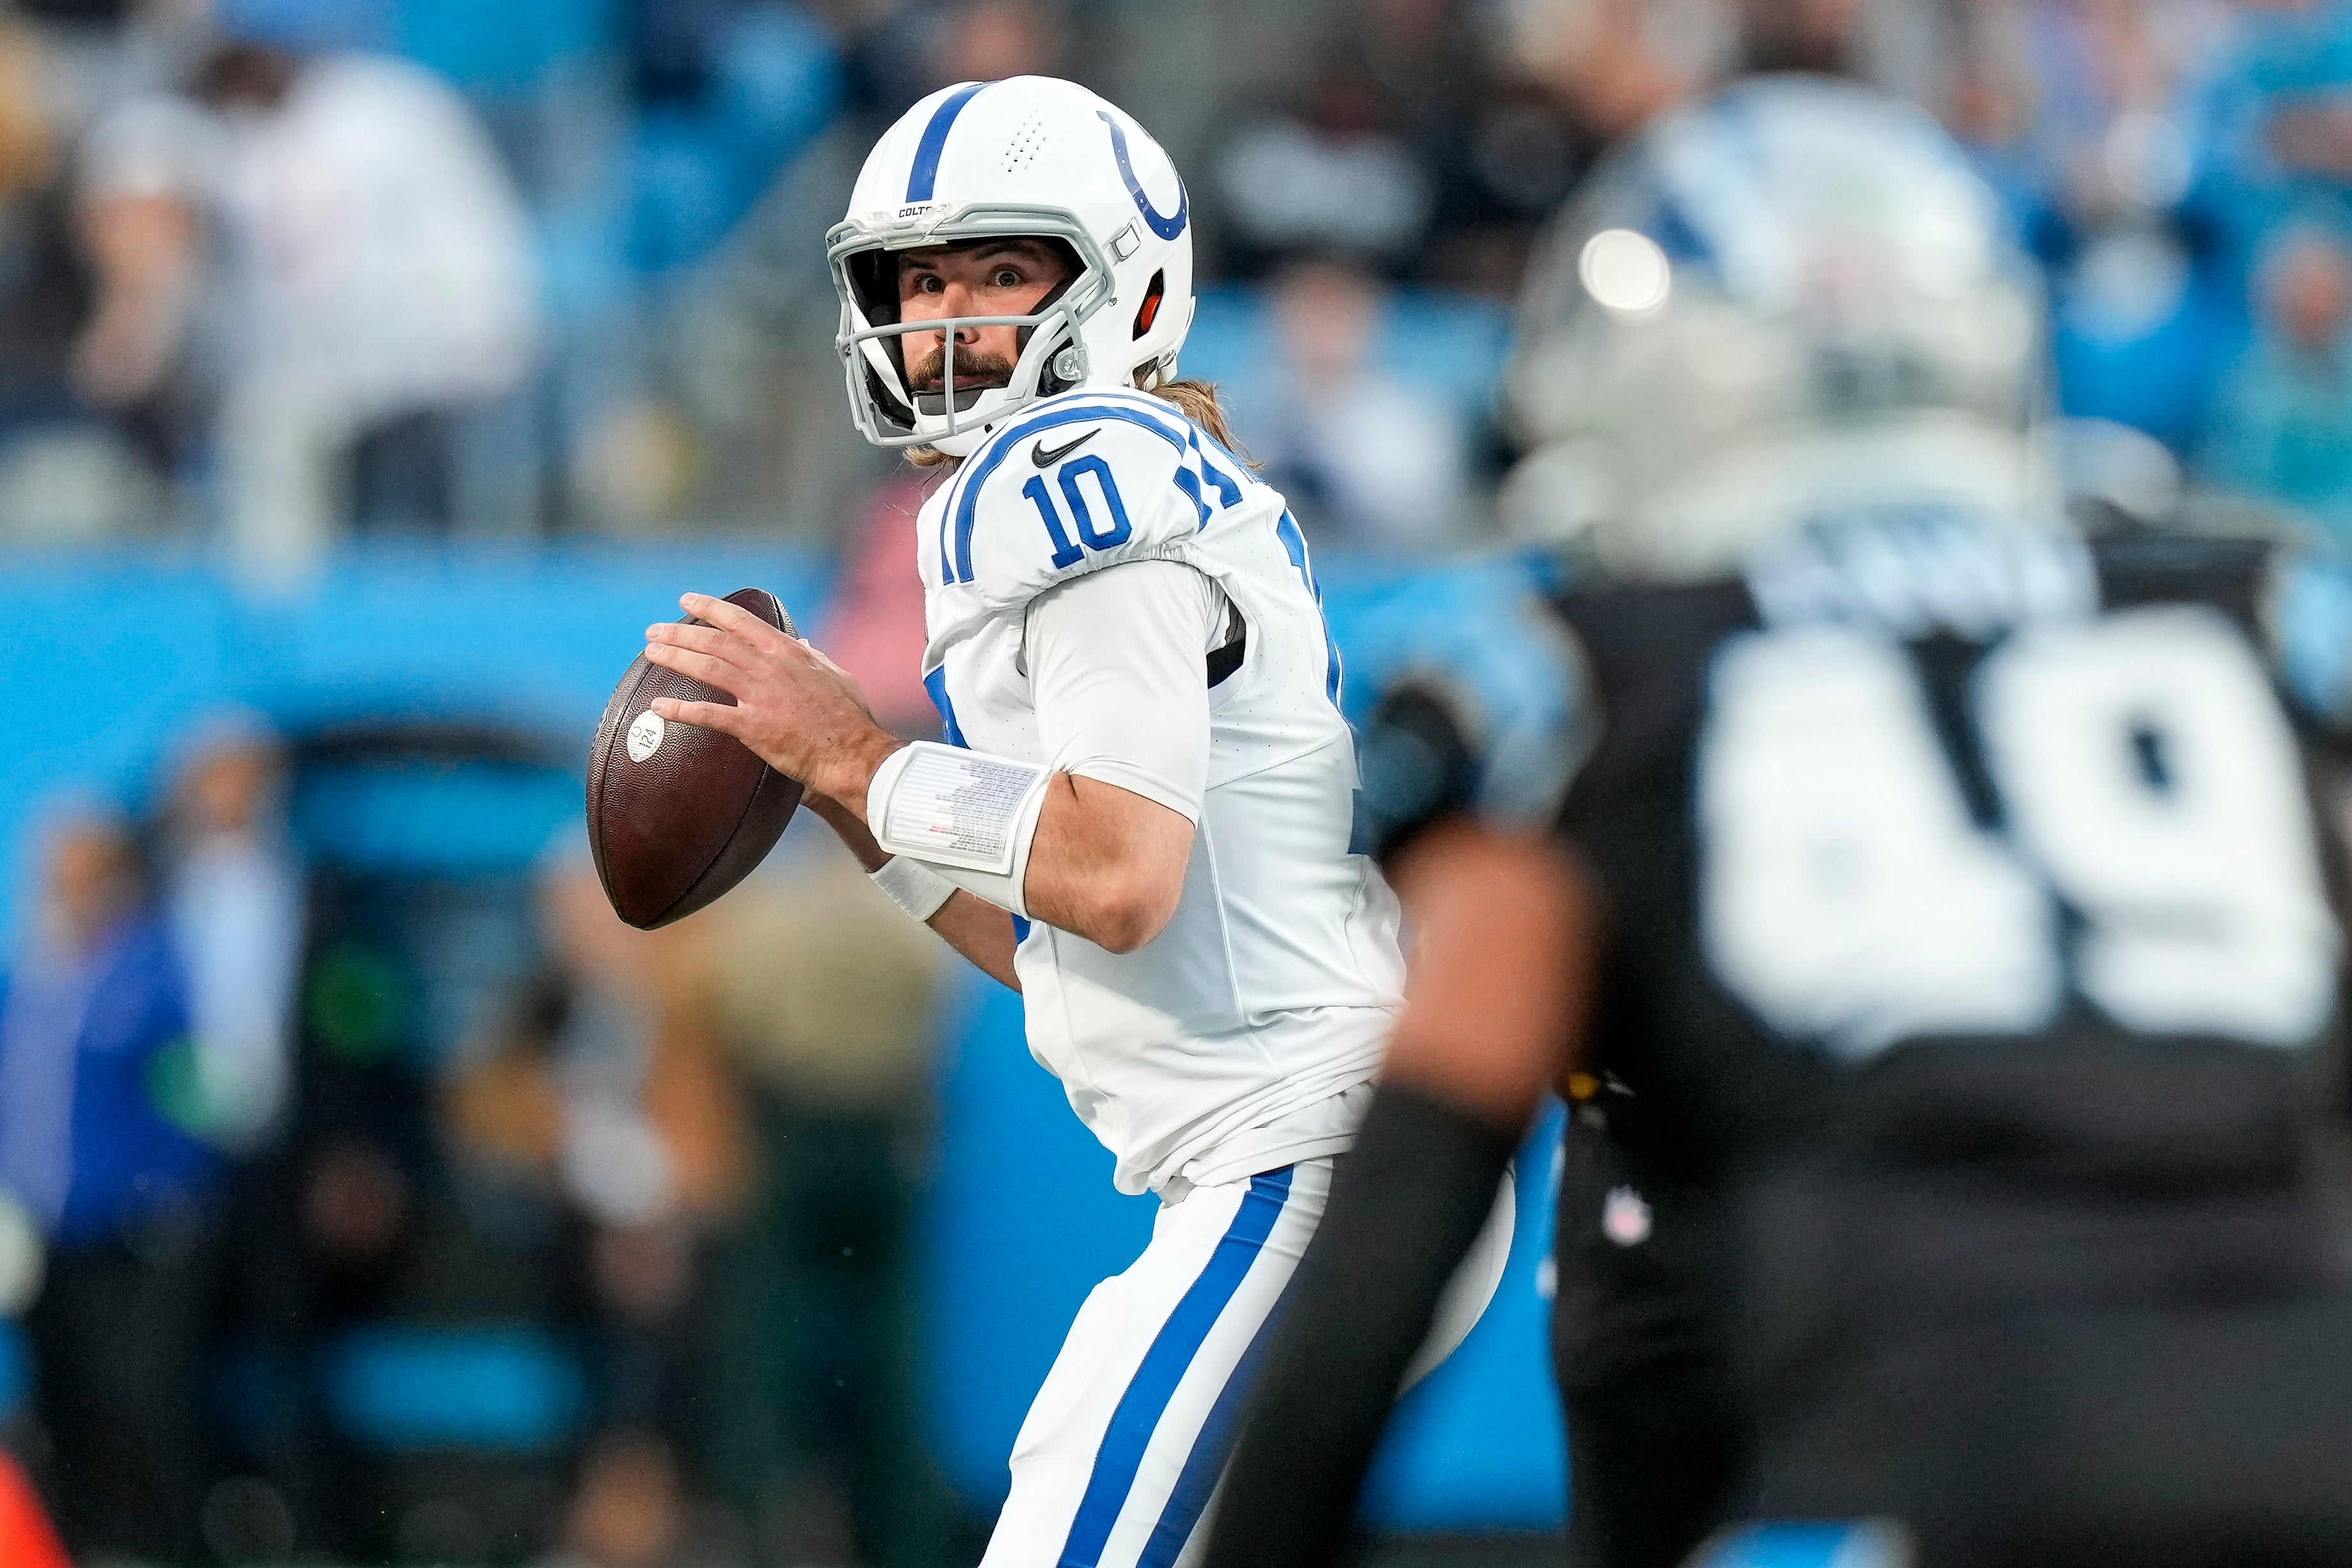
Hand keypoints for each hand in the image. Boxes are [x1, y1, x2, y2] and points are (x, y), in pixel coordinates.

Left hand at [642, 592, 899, 806]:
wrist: (852, 753)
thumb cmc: (849, 717)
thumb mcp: (836, 675)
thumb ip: (815, 657)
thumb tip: (802, 643)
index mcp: (788, 652)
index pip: (741, 621)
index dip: (710, 608)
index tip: (687, 601)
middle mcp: (770, 667)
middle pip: (715, 642)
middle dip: (681, 633)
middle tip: (654, 631)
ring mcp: (760, 696)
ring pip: (708, 668)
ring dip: (676, 658)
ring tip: (652, 653)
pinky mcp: (753, 727)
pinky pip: (709, 715)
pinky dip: (681, 711)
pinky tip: (659, 708)